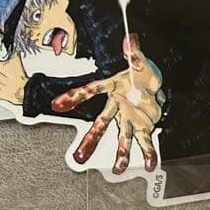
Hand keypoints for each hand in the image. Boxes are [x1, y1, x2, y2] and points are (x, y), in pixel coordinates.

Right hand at [49, 34, 162, 174]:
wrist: (152, 82)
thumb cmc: (142, 72)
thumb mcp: (140, 61)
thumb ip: (134, 52)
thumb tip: (130, 39)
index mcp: (113, 88)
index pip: (91, 91)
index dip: (74, 97)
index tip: (57, 105)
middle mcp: (117, 106)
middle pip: (101, 124)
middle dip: (91, 140)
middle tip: (78, 156)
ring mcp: (129, 118)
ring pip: (121, 137)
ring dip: (120, 154)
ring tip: (117, 169)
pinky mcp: (143, 125)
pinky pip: (145, 140)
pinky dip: (149, 152)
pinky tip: (150, 165)